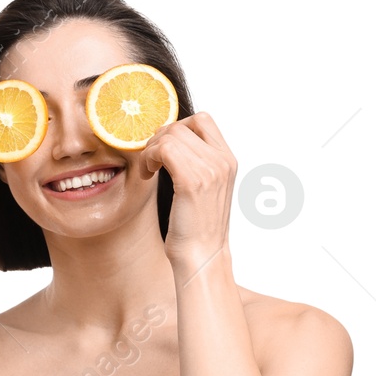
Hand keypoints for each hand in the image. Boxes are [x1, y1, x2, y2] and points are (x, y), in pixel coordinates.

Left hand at [134, 113, 235, 272]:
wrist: (201, 255)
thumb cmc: (195, 226)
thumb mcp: (202, 188)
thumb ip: (194, 163)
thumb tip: (168, 141)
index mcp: (227, 160)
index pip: (202, 120)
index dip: (176, 128)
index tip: (162, 150)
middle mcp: (223, 161)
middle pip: (183, 124)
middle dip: (159, 138)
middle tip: (151, 161)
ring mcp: (210, 170)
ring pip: (170, 135)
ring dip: (151, 150)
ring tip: (148, 170)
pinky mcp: (192, 181)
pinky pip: (164, 149)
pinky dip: (149, 158)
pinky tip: (147, 175)